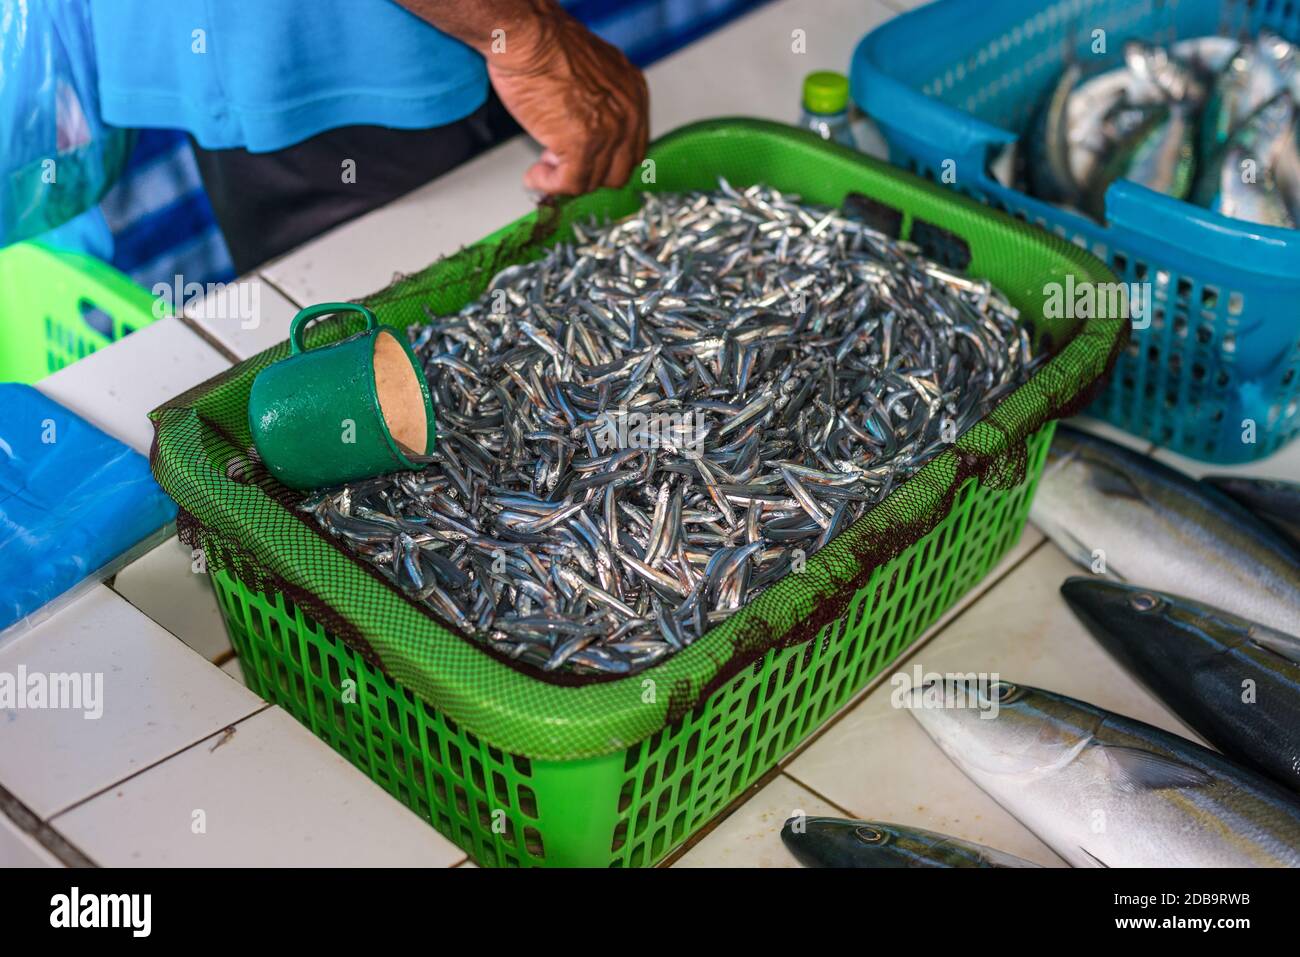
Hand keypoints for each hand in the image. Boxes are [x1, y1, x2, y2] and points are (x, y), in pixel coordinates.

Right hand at [488, 13, 648, 194]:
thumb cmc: (548, 45)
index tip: (581, 161)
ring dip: (564, 180)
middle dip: (587, 174)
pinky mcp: (583, 145)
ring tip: (542, 168)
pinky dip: (549, 186)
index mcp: (634, 95)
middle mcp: (628, 115)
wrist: (529, 36)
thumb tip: (583, 128)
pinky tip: (535, 176)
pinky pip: (570, 184)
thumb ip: (598, 103)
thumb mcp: (590, 72)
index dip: (603, 161)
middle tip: (560, 164)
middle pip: (617, 172)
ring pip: (592, 181)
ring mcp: (609, 133)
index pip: (631, 150)